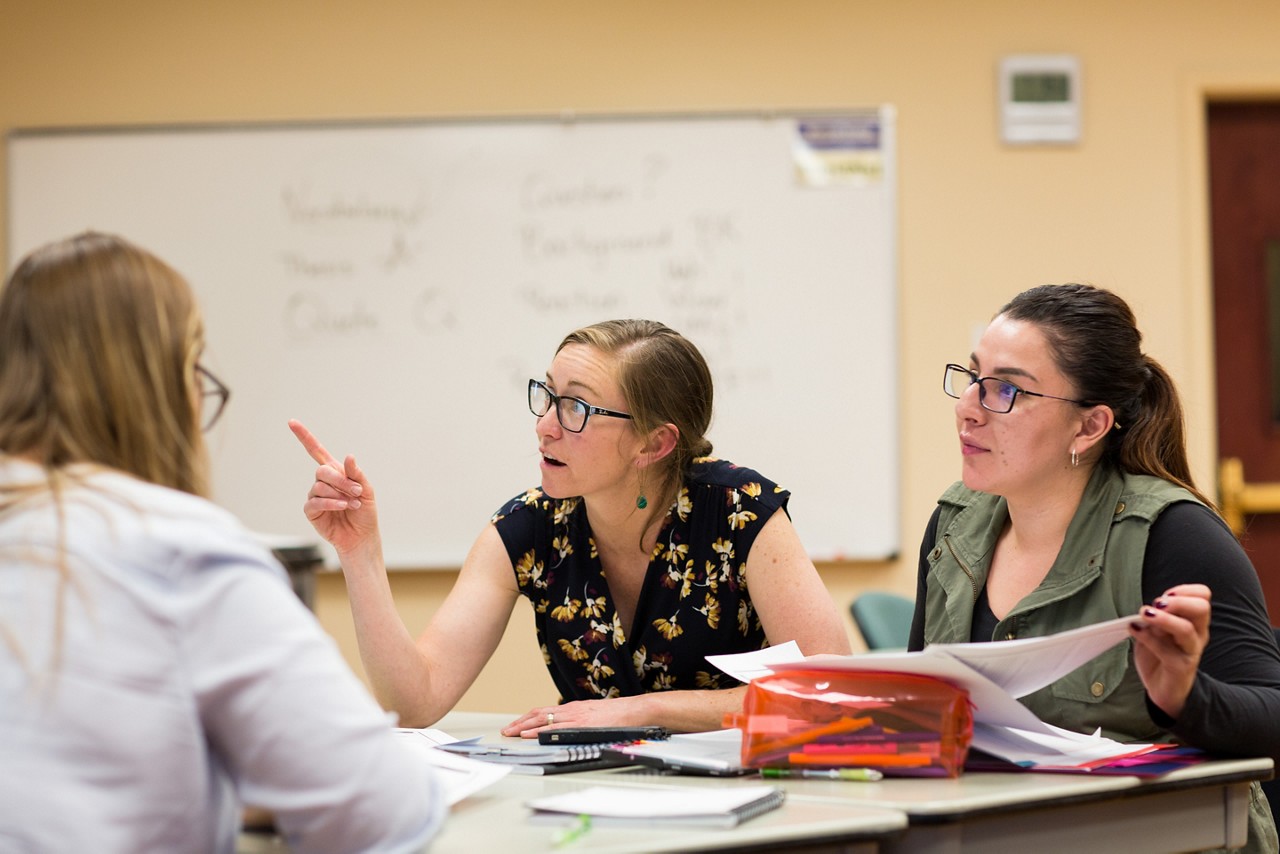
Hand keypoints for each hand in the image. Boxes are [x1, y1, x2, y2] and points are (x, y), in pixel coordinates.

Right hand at [288, 419, 380, 557]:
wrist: (361, 536)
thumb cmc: (364, 512)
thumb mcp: (366, 490)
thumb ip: (356, 474)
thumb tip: (348, 456)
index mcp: (335, 472)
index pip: (316, 450)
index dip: (304, 436)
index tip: (292, 422)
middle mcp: (323, 482)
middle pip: (322, 471)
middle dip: (341, 480)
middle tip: (356, 491)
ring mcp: (315, 496)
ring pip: (320, 487)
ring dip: (339, 494)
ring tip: (352, 504)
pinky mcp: (311, 511)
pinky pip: (315, 502)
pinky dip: (330, 503)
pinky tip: (342, 507)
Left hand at [502, 696, 650, 738]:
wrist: (635, 710)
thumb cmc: (619, 715)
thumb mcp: (595, 715)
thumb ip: (580, 720)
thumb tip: (569, 729)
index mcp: (574, 708)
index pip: (544, 711)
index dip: (528, 718)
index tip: (516, 725)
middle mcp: (571, 710)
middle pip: (538, 713)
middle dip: (520, 722)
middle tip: (506, 730)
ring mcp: (576, 716)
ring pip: (543, 719)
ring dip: (524, 726)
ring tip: (511, 733)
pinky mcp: (582, 724)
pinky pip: (556, 728)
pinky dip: (540, 731)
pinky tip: (530, 735)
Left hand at [1129, 583, 1211, 719]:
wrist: (1165, 689)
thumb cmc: (1160, 656)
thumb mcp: (1155, 631)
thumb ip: (1155, 618)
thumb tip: (1148, 609)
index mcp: (1194, 621)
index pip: (1203, 596)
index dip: (1185, 590)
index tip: (1166, 594)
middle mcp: (1197, 634)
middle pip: (1202, 608)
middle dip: (1179, 601)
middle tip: (1157, 603)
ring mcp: (1191, 651)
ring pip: (1186, 629)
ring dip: (1163, 619)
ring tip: (1145, 614)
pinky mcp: (1181, 667)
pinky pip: (1166, 650)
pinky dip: (1147, 638)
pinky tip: (1134, 630)